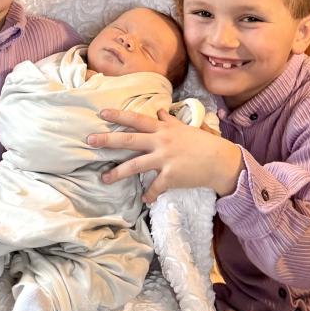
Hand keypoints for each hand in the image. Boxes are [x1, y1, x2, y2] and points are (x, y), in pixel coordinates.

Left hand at [87, 108, 242, 202]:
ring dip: (118, 172)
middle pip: (129, 139)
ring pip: (135, 165)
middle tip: (89, 139)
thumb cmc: (202, 142)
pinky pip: (155, 187)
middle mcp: (160, 141)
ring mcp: (164, 159)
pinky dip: (149, 194)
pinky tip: (144, 199)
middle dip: (108, 140)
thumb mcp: (184, 127)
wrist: (220, 161)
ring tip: (104, 178)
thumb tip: (159, 110)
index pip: (136, 119)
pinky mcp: (171, 177)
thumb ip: (168, 120)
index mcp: (162, 129)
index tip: (101, 112)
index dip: (118, 115)